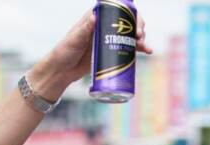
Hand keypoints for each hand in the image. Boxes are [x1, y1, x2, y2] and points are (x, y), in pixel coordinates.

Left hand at [28, 11, 152, 99]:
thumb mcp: (74, 40)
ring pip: (130, 34)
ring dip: (141, 38)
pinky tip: (147, 52)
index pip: (116, 9)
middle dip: (138, 26)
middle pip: (127, 21)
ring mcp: (108, 39)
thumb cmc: (64, 52)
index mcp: (95, 18)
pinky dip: (138, 49)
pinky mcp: (111, 52)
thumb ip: (84, 29)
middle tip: (141, 37)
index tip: (134, 23)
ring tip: (145, 47)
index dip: (128, 13)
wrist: (62, 70)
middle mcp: (104, 26)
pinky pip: (128, 48)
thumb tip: (95, 16)